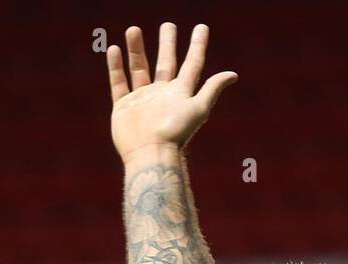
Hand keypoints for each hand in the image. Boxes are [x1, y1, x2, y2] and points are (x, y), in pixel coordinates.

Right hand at [106, 22, 237, 162]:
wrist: (150, 154)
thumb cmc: (176, 132)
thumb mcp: (198, 108)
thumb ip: (212, 89)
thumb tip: (234, 74)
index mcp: (180, 93)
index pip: (192, 64)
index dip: (198, 45)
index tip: (201, 27)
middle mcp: (162, 94)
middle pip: (165, 63)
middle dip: (167, 44)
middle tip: (168, 25)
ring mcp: (142, 100)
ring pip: (139, 68)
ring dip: (137, 49)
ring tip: (134, 28)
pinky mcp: (123, 107)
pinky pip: (118, 83)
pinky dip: (116, 67)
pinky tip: (114, 49)